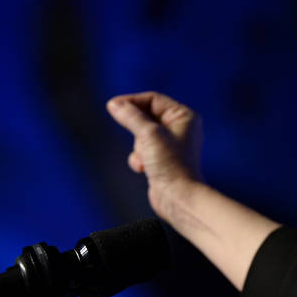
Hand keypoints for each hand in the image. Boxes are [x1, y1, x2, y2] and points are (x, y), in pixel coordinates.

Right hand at [106, 92, 203, 221]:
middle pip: (146, 116)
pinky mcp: (161, 159)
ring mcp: (170, 144)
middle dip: (137, 129)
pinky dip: (139, 158)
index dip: (132, 101)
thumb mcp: (148, 134)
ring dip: (138, 146)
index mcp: (183, 116)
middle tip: (130, 134)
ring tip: (145, 158)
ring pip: (141, 135)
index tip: (112, 106)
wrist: (178, 197)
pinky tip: (143, 168)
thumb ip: (131, 116)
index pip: (153, 100)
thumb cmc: (170, 163)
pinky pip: (142, 150)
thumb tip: (114, 104)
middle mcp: (179, 128)